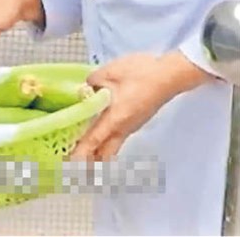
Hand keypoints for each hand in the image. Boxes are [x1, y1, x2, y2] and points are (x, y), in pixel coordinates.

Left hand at [69, 51, 214, 160]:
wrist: (169, 74)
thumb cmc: (140, 74)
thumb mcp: (108, 73)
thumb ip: (91, 84)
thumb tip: (83, 91)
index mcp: (114, 118)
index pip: (94, 142)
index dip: (80, 154)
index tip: (70, 166)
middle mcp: (123, 128)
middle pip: (105, 154)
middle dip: (90, 163)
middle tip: (74, 165)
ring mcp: (131, 126)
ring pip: (112, 147)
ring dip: (97, 153)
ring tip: (81, 153)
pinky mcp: (135, 120)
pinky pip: (117, 137)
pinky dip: (105, 142)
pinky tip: (96, 134)